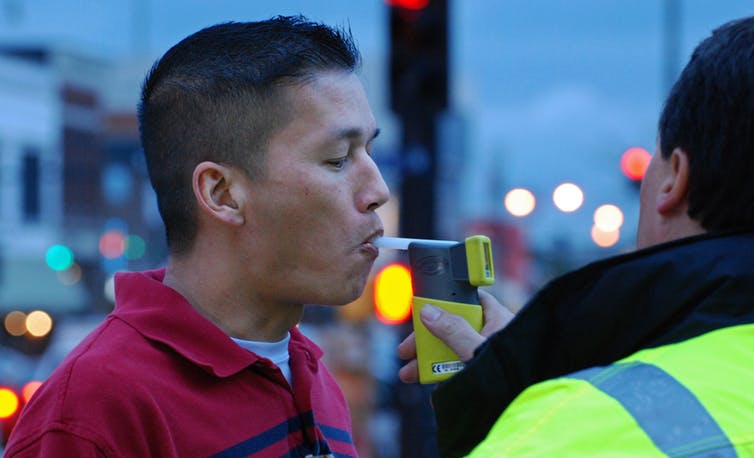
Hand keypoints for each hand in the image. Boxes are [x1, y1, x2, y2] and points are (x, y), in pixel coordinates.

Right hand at [397, 289, 513, 382]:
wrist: (527, 403)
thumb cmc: (513, 370)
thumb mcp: (477, 348)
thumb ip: (453, 330)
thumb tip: (429, 312)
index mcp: (496, 318)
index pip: (467, 300)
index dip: (443, 304)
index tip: (422, 312)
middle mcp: (491, 334)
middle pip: (452, 328)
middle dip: (427, 341)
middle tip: (407, 352)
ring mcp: (487, 355)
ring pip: (453, 351)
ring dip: (430, 362)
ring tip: (410, 375)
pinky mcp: (485, 374)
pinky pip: (461, 371)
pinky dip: (445, 378)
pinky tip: (434, 390)